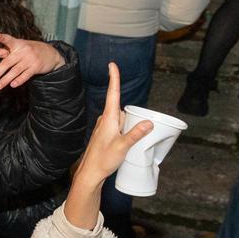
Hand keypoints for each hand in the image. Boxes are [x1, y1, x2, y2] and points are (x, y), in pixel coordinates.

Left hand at [0, 33, 64, 89]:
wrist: (50, 54)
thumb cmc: (27, 51)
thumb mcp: (14, 48)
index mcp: (16, 44)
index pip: (8, 40)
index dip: (2, 38)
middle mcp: (23, 50)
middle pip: (7, 63)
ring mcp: (30, 59)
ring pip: (15, 71)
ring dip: (5, 80)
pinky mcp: (36, 67)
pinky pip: (26, 75)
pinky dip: (19, 80)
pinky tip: (12, 85)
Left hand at [66, 63, 152, 228]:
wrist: (90, 173)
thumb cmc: (103, 160)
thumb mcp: (123, 147)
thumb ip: (135, 134)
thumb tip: (148, 123)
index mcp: (109, 118)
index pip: (113, 93)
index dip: (114, 78)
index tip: (112, 64)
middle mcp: (106, 119)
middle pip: (124, 109)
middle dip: (131, 119)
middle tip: (125, 139)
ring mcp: (105, 126)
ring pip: (123, 119)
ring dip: (128, 128)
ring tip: (122, 145)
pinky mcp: (106, 133)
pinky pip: (120, 127)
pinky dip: (125, 132)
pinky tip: (123, 145)